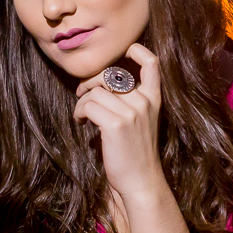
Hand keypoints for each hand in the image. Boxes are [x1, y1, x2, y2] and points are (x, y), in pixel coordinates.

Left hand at [72, 43, 163, 198]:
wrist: (141, 181)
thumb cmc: (135, 154)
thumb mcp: (141, 122)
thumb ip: (130, 101)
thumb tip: (101, 85)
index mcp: (153, 99)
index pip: (151, 63)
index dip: (136, 51)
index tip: (122, 53)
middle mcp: (144, 102)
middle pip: (110, 75)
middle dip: (91, 82)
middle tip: (82, 95)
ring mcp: (131, 112)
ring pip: (95, 91)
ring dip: (82, 102)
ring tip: (82, 117)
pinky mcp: (116, 124)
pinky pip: (88, 105)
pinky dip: (79, 113)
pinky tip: (82, 123)